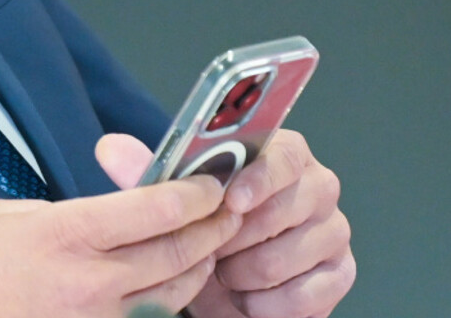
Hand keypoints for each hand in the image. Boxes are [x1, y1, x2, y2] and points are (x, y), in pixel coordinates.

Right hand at [0, 173, 242, 317]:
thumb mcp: (0, 215)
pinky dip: (171, 299)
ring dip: (202, 264)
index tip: (211, 180)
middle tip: (229, 208)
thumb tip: (94, 213)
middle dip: (214, 226)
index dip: (195, 192)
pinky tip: (175, 284)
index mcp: (68, 235)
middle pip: (180, 251)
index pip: (157, 209)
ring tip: (211, 242)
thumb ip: (58, 209)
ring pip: (176, 292)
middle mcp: (93, 281)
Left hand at [95, 130, 354, 317]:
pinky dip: (269, 304)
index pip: (285, 154)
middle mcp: (317, 187)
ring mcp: (334, 231)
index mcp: (282, 156)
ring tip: (227, 275)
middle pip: (295, 204)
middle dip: (244, 235)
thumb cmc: (205, 235)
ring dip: (250, 272)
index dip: (261, 177)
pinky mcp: (340, 274)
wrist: (226, 287)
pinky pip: (309, 293)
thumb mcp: (173, 206)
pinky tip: (247, 300)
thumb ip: (146, 176)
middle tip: (215, 251)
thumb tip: (110, 148)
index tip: (233, 200)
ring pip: (296, 252)